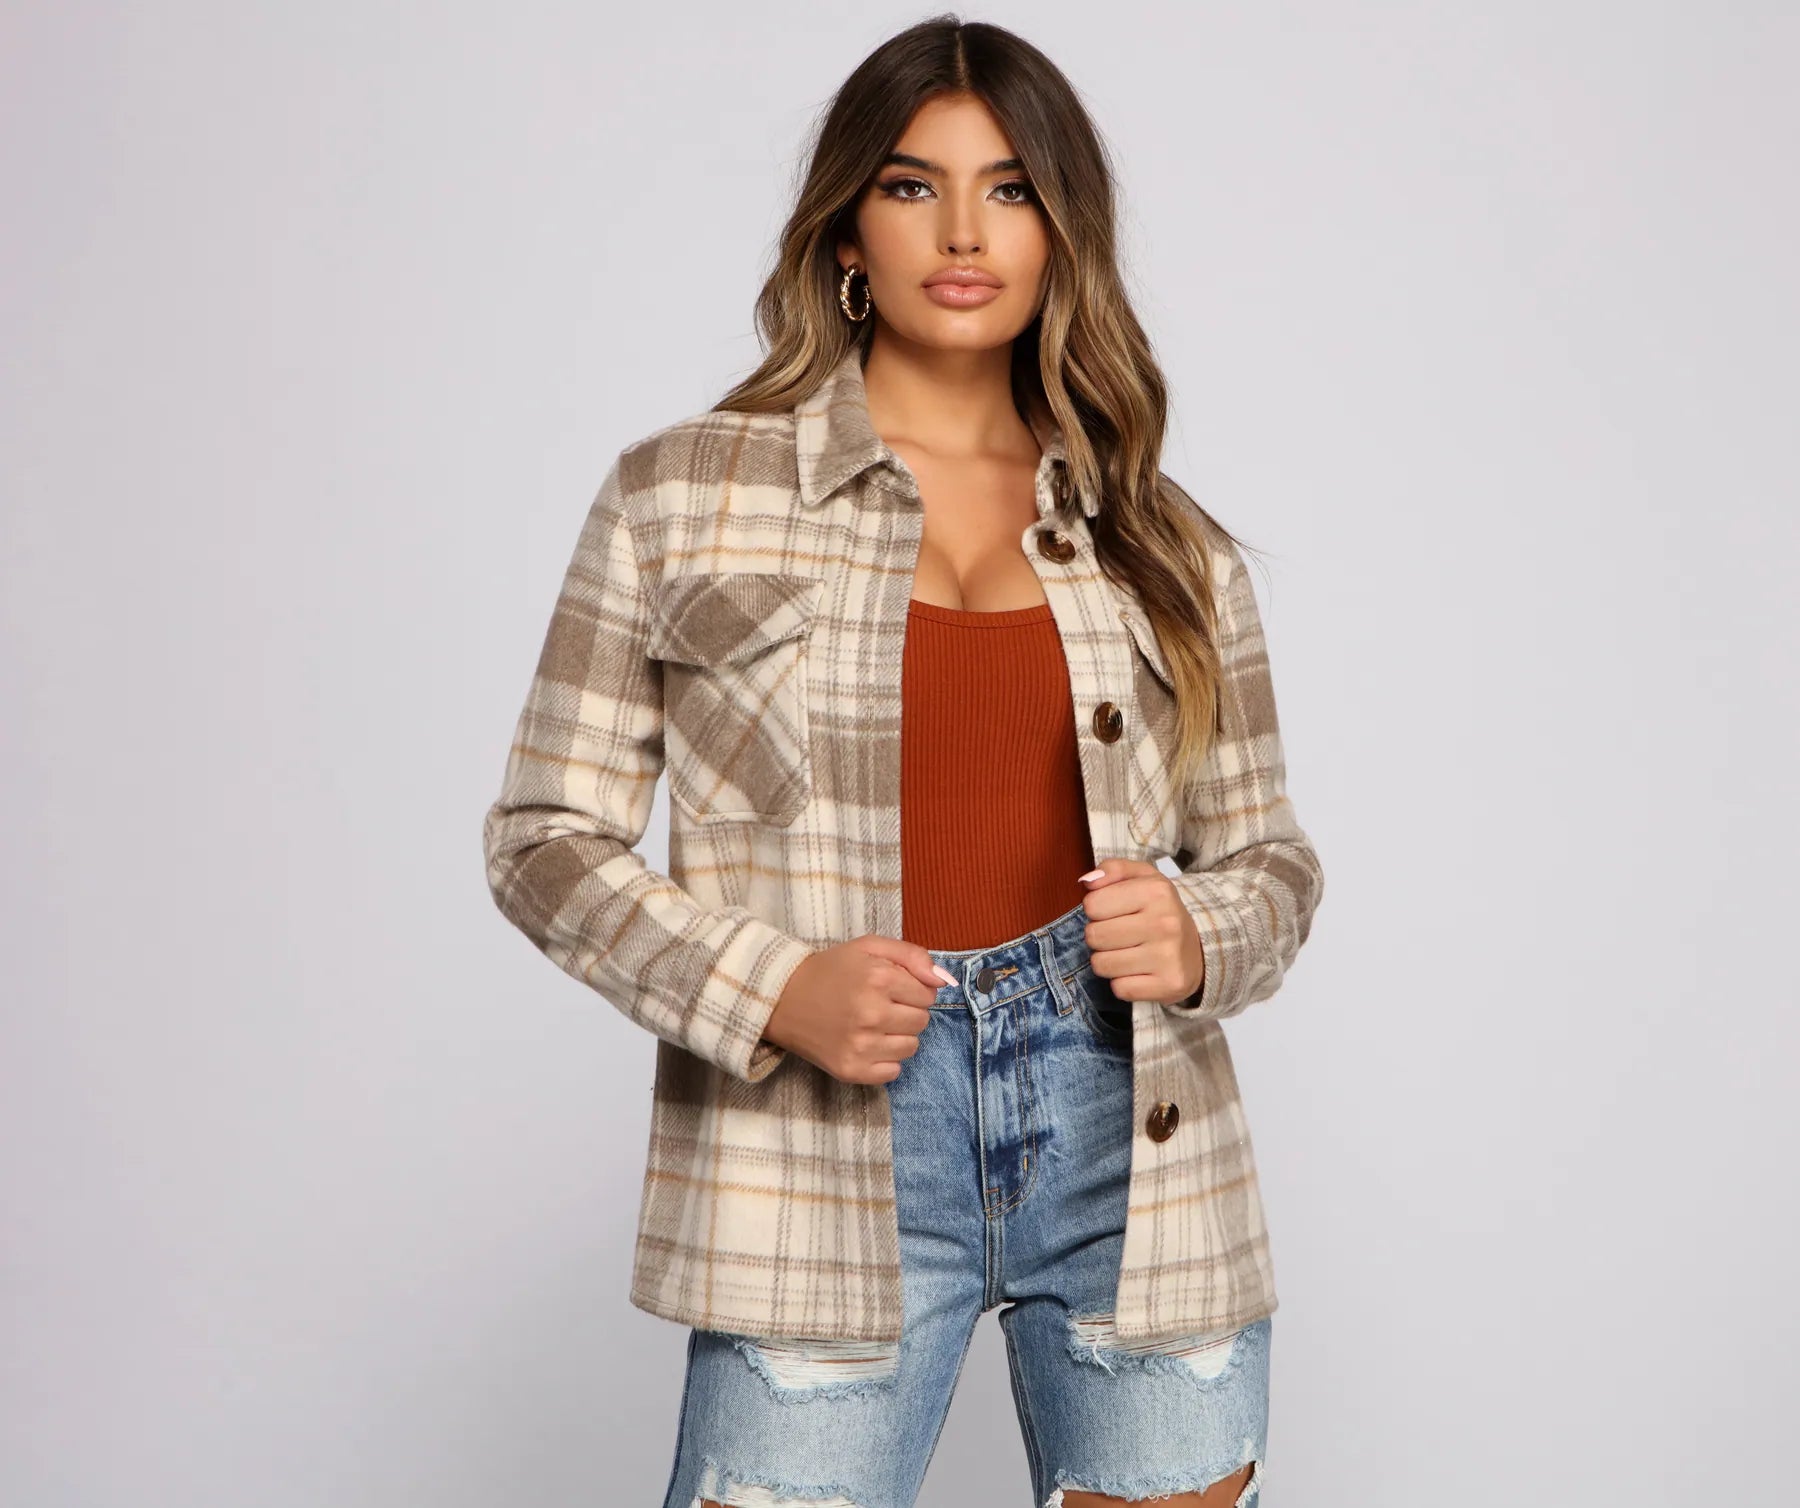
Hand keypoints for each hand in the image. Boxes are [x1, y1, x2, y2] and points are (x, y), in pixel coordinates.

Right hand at [763, 936, 954, 1085]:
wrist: (781, 999)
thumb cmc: (830, 970)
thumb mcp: (869, 947)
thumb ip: (913, 956)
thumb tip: (944, 982)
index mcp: (879, 979)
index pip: (928, 995)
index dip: (911, 989)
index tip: (889, 988)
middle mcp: (872, 1014)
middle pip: (922, 1022)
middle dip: (906, 1012)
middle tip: (878, 1005)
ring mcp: (860, 1046)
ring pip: (911, 1048)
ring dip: (897, 1036)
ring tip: (871, 1024)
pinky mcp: (850, 1070)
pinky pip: (893, 1072)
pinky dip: (884, 1060)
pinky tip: (864, 1044)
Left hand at [1077, 858, 1204, 1005]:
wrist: (1200, 949)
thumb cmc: (1161, 911)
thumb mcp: (1144, 878)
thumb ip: (1113, 869)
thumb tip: (1087, 881)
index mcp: (1157, 891)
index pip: (1092, 904)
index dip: (1096, 909)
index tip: (1113, 912)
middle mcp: (1165, 923)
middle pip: (1094, 936)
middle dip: (1099, 936)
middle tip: (1119, 935)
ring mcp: (1168, 956)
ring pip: (1102, 965)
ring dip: (1107, 961)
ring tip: (1127, 953)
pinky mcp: (1169, 985)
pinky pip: (1119, 989)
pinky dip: (1122, 982)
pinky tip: (1138, 971)